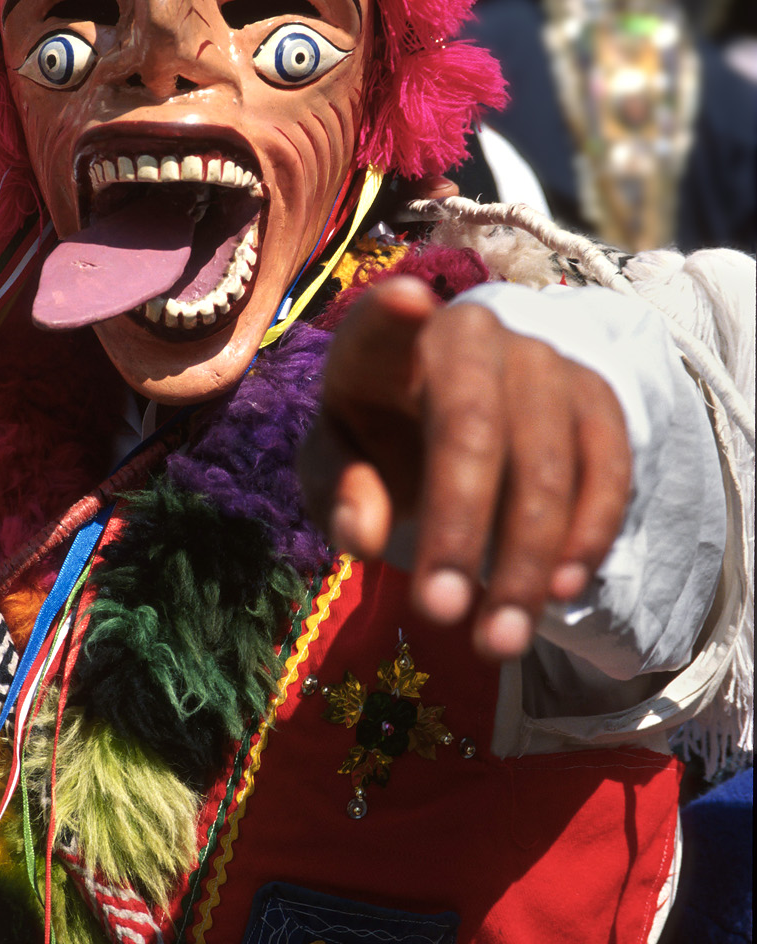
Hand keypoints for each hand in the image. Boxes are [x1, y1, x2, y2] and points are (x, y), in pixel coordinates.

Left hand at [298, 275, 631, 658]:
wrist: (460, 422)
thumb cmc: (379, 442)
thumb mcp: (337, 466)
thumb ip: (336, 492)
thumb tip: (362, 536)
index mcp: (382, 347)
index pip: (381, 327)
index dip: (393, 316)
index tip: (405, 302)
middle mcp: (468, 336)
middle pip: (472, 422)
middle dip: (459, 524)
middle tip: (441, 614)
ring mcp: (540, 359)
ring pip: (546, 460)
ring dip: (524, 560)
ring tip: (499, 640)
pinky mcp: (594, 394)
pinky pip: (606, 465)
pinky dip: (587, 533)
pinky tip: (558, 591)